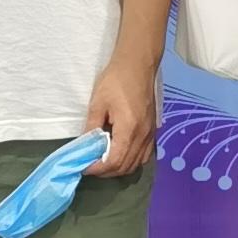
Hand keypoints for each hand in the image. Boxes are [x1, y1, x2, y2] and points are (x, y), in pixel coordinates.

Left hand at [82, 55, 159, 177]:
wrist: (138, 65)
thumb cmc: (116, 80)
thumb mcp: (98, 103)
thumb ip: (92, 127)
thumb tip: (85, 146)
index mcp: (129, 129)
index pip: (114, 161)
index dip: (98, 169)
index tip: (84, 167)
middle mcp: (143, 136)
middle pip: (126, 166)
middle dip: (106, 171)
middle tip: (91, 165)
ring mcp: (150, 134)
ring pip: (137, 163)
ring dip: (119, 168)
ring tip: (103, 161)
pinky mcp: (153, 130)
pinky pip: (144, 155)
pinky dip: (131, 161)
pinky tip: (120, 154)